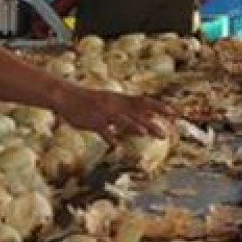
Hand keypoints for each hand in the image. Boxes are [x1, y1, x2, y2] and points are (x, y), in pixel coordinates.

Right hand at [55, 87, 176, 145]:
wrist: (67, 96)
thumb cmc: (91, 103)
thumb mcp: (113, 105)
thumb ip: (129, 115)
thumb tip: (148, 121)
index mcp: (121, 100)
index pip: (145, 102)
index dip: (160, 108)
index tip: (175, 114)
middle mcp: (116, 105)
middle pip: (137, 113)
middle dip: (153, 122)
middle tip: (166, 134)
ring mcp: (104, 113)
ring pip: (123, 119)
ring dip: (135, 126)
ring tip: (148, 134)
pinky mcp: (93, 121)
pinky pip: (102, 130)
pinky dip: (109, 136)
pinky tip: (115, 145)